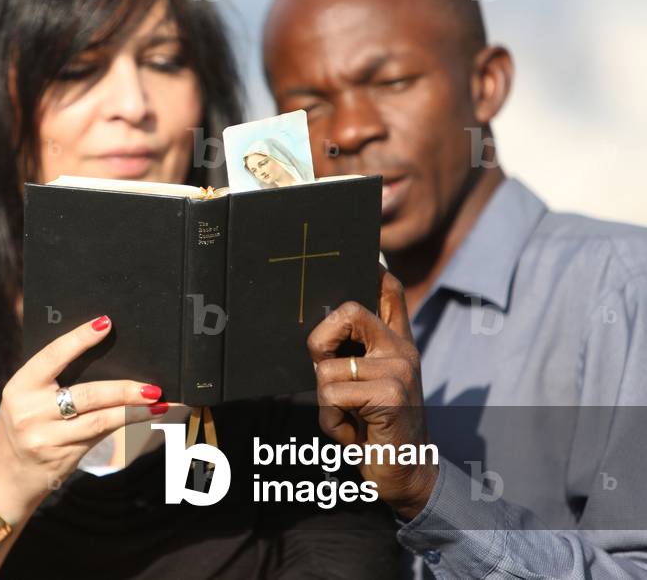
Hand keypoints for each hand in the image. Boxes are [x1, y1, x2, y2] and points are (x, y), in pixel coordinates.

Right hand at [0, 315, 167, 523]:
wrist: (6, 476)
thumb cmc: (23, 425)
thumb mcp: (25, 398)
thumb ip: (52, 379)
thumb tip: (104, 355)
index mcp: (19, 387)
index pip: (52, 355)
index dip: (79, 338)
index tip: (105, 324)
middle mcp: (30, 412)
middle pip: (86, 394)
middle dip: (123, 389)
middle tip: (151, 386)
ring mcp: (47, 438)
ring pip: (100, 419)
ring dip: (134, 411)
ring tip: (158, 401)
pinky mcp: (63, 456)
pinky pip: (100, 435)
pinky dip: (124, 423)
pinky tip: (144, 416)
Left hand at [307, 266, 435, 519]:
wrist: (407, 471)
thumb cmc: (378, 425)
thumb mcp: (368, 385)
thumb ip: (355, 356)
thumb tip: (320, 332)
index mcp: (396, 343)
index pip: (389, 292)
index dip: (375, 270)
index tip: (368, 256)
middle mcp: (401, 349)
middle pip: (350, 312)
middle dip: (320, 341)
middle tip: (323, 370)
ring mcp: (399, 370)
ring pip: (329, 369)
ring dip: (325, 401)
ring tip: (348, 416)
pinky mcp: (391, 395)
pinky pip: (333, 396)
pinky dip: (332, 422)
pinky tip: (353, 432)